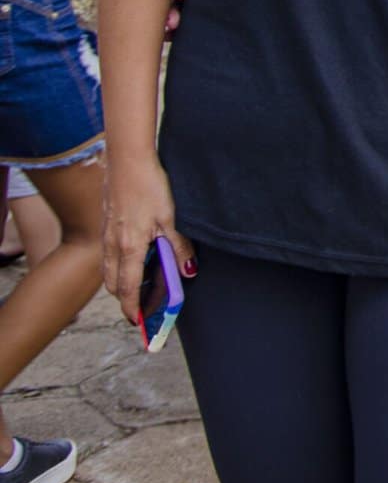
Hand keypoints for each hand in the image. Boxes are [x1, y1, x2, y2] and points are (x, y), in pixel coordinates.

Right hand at [102, 152, 196, 325]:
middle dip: (125, 297)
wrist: (127, 161)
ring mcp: (106, 234)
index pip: (126, 290)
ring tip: (141, 281)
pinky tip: (136, 253)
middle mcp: (112, 245)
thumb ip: (178, 247)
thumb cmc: (150, 187)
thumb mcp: (171, 218)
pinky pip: (108, 253)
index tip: (138, 322)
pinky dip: (118, 263)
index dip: (132, 308)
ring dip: (120, 280)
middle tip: (144, 303)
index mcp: (129, 248)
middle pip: (113, 284)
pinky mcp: (106, 223)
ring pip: (108, 269)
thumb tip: (187, 272)